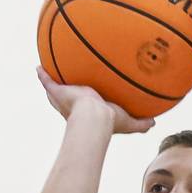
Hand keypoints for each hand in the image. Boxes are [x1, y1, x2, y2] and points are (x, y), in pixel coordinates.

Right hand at [36, 68, 154, 133]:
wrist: (93, 118)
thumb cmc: (109, 122)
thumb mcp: (128, 123)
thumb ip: (141, 124)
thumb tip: (153, 124)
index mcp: (89, 111)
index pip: (87, 104)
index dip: (87, 101)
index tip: (88, 95)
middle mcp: (75, 105)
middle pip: (70, 95)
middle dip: (67, 90)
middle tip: (67, 80)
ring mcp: (65, 98)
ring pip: (57, 89)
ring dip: (53, 81)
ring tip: (48, 69)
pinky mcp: (58, 92)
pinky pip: (47, 82)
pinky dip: (42, 76)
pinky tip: (38, 68)